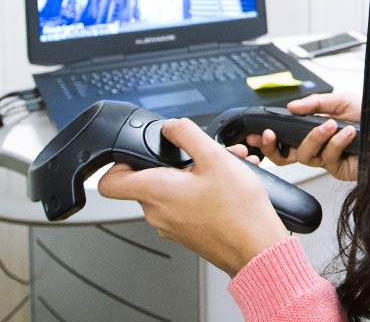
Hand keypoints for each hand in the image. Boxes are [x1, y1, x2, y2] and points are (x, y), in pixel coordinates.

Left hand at [98, 118, 288, 277]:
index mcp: (156, 192)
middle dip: (179, 159)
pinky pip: (186, 203)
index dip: (118, 161)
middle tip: (205, 153)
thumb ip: (187, 134)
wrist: (256, 247)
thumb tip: (170, 125)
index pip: (109, 183)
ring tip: (228, 164)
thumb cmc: (237, 209)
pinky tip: (229, 182)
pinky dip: (203, 188)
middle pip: (150, 179)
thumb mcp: (214, 157)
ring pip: (174, 189)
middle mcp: (157, 213)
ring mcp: (171, 225)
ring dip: (197, 171)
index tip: (137, 149)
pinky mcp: (187, 232)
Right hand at [246, 92, 369, 181]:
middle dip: (273, 147)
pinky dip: (337, 142)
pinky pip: (329, 158)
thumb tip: (291, 106)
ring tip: (330, 124)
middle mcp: (316, 149)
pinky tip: (348, 133)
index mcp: (311, 132)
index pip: (282, 140)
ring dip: (315, 137)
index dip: (266, 140)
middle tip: (270, 133)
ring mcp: (326, 160)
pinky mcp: (339, 169)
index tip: (253, 133)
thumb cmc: (367, 113)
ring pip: (305, 156)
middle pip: (284, 157)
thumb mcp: (339, 101)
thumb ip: (314, 104)